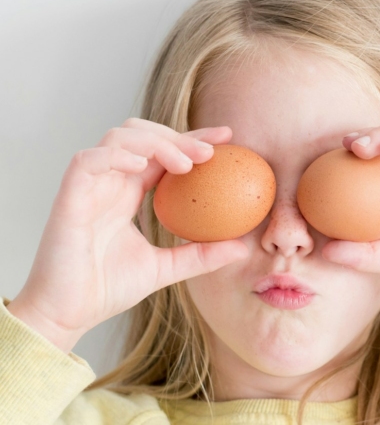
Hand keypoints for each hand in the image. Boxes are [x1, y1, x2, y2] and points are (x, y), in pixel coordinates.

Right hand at [7, 118, 247, 352]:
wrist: (67, 316)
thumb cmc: (107, 289)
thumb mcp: (166, 268)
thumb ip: (200, 255)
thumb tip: (242, 248)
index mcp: (129, 193)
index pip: (163, 153)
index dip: (193, 139)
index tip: (227, 138)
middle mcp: (110, 182)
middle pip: (143, 134)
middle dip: (178, 135)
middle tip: (211, 152)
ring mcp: (89, 186)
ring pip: (119, 137)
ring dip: (155, 142)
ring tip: (185, 164)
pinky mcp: (69, 196)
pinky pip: (89, 160)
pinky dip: (116, 155)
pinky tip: (142, 164)